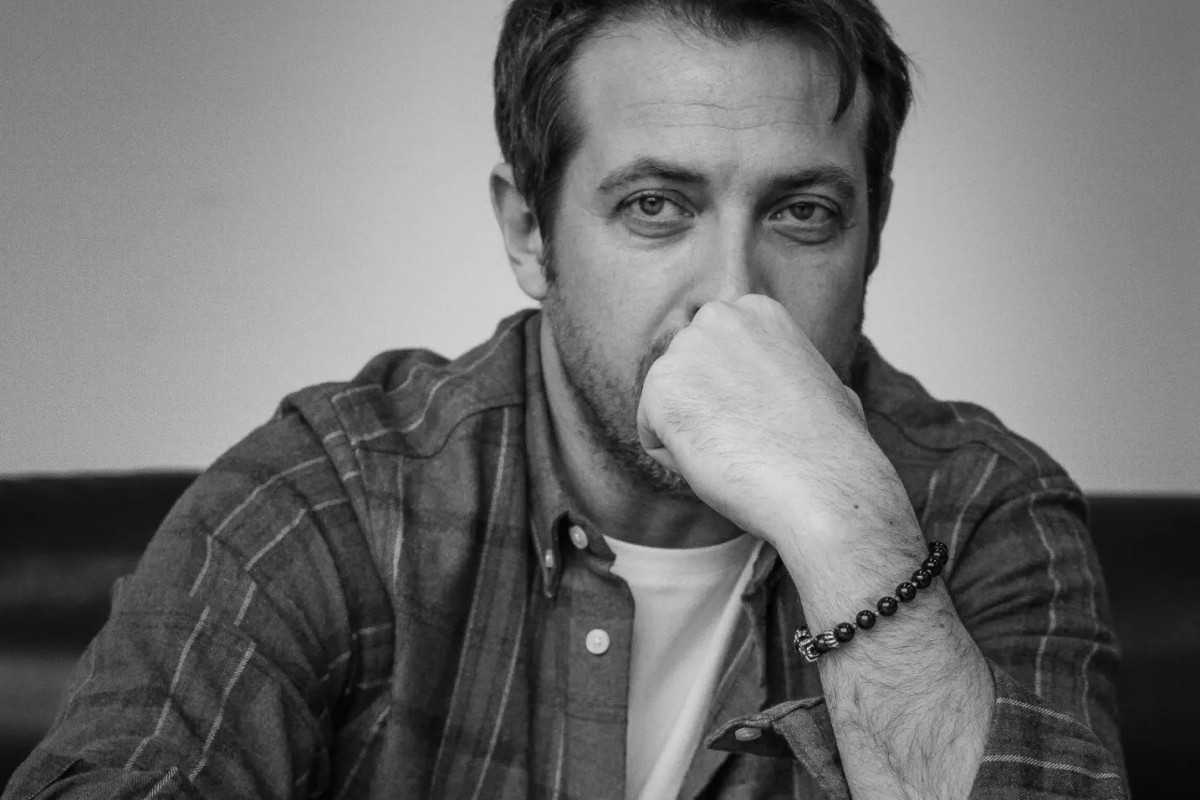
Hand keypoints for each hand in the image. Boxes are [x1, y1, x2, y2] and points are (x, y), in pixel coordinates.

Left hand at [635, 295, 890, 544]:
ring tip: (739, 448)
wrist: (821, 483)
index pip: (714, 358)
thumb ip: (793, 372)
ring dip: (694, 438)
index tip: (765, 418)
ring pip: (667, 408)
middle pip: (686, 378)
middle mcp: (718, 317)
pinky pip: (653, 437)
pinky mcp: (660, 386)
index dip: (738, 399)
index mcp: (756, 311)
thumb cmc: (832, 448)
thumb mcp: (825, 384)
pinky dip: (677, 461)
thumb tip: (804, 385)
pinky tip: (718, 460)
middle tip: (749, 437)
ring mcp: (686, 349)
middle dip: (708, 413)